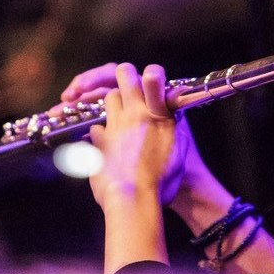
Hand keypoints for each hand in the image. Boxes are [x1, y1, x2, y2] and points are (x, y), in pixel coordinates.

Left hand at [86, 62, 189, 208]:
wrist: (134, 200)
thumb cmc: (163, 181)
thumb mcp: (178, 150)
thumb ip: (172, 129)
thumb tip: (169, 119)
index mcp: (158, 116)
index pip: (153, 79)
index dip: (151, 73)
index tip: (151, 75)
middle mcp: (135, 115)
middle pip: (124, 75)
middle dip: (124, 75)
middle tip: (126, 83)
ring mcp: (114, 126)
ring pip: (109, 97)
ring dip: (112, 102)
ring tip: (118, 116)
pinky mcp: (99, 141)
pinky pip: (95, 128)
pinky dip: (99, 132)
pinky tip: (104, 143)